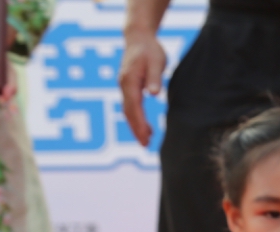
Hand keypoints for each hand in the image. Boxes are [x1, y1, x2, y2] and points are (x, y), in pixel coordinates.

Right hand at [118, 30, 166, 146]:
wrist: (138, 38)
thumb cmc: (149, 49)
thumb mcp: (156, 62)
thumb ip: (155, 78)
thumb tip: (154, 93)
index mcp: (129, 80)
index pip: (133, 106)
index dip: (139, 123)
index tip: (146, 137)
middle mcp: (123, 85)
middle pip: (128, 112)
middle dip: (136, 129)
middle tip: (145, 145)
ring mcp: (124, 86)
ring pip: (128, 110)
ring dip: (136, 126)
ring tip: (147, 140)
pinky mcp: (128, 87)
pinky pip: (130, 106)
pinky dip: (136, 118)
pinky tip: (146, 128)